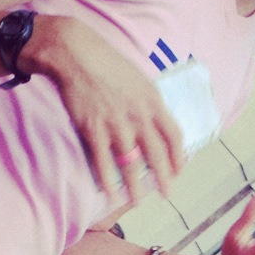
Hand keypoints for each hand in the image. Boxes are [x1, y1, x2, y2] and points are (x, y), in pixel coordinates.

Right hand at [26, 17, 184, 205]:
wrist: (76, 53)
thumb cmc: (107, 63)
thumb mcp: (138, 78)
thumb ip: (148, 102)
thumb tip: (155, 121)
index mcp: (153, 101)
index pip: (174, 135)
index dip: (178, 157)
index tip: (178, 170)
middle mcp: (139, 116)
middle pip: (157, 155)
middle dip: (164, 178)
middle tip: (166, 194)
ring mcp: (116, 124)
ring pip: (131, 164)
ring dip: (135, 186)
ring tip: (137, 201)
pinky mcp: (94, 129)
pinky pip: (103, 162)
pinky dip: (107, 180)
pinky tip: (110, 192)